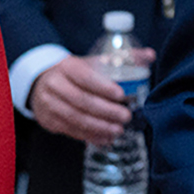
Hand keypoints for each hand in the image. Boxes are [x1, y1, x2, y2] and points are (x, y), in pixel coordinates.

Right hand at [28, 52, 153, 145]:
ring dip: (99, 127)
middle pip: (81, 100)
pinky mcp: (49, 121)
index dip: (103, 87)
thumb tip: (150, 55)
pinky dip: (89, 136)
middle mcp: (55, 85)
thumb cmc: (76, 72)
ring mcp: (49, 104)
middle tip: (126, 116)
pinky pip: (70, 130)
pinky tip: (105, 138)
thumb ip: (123, 58)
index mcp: (67, 67)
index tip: (121, 94)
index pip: (85, 77)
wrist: (43, 81)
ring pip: (75, 118)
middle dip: (105, 111)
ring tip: (118, 130)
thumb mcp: (94, 61)